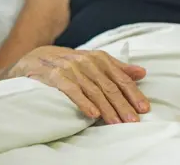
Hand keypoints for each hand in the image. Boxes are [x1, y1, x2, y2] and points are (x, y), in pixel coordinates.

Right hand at [8, 46, 149, 124]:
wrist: (36, 57)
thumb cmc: (71, 63)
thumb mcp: (96, 62)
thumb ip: (118, 69)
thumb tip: (142, 73)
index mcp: (100, 59)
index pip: (121, 78)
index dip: (134, 94)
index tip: (144, 108)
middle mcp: (88, 61)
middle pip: (110, 87)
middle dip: (123, 105)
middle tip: (133, 121)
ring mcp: (72, 68)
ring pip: (94, 91)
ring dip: (107, 108)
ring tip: (117, 123)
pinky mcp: (55, 75)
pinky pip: (72, 90)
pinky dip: (84, 102)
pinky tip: (93, 114)